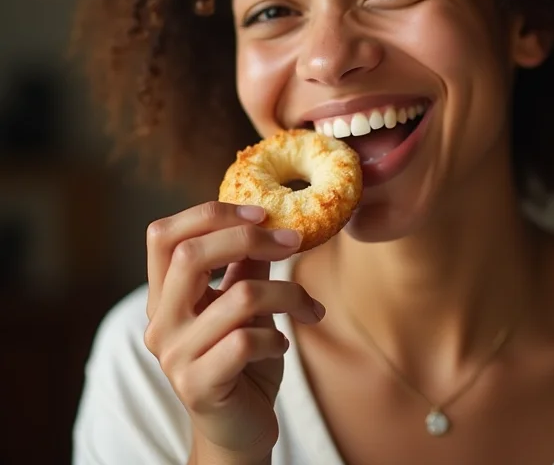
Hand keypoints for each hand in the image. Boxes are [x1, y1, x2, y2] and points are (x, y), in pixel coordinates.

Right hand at [143, 201, 324, 460]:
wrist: (239, 427)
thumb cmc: (242, 358)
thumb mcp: (245, 302)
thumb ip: (247, 264)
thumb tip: (268, 219)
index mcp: (165, 294)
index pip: (163, 234)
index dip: (210, 214)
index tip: (262, 212)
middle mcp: (160, 322)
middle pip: (190, 255)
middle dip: (250, 238)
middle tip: (293, 242)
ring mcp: (175, 356)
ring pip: (238, 296)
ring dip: (287, 293)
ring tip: (306, 305)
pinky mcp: (198, 386)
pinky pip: (246, 341)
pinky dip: (276, 336)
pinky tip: (282, 344)